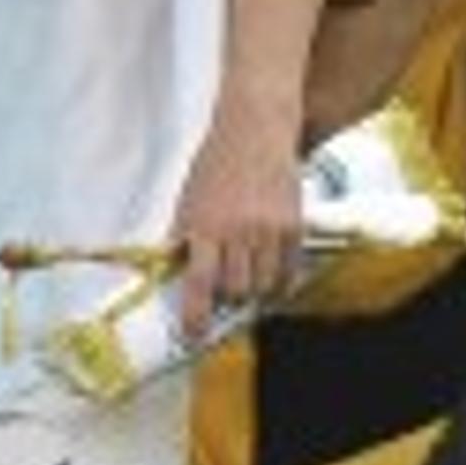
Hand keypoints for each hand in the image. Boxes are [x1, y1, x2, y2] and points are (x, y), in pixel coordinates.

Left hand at [171, 99, 301, 335]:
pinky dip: (279, 281)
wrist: (255, 130)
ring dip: (254, 290)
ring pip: (264, 285)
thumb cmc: (216, 163)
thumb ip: (183, 237)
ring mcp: (269, 229)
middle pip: (235, 290)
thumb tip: (171, 275)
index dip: (195, 315)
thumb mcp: (188, 199)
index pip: (199, 282)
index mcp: (205, 224)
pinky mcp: (294, 225)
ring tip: (248, 278)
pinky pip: (289, 271)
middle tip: (224, 292)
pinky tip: (271, 276)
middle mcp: (238, 230)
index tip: (193, 334)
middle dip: (228, 297)